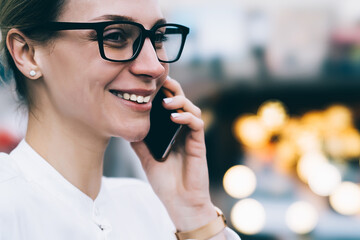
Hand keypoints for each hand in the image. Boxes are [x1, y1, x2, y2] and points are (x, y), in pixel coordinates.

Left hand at [131, 76, 219, 231]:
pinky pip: (197, 123)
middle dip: (172, 90)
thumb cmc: (164, 181)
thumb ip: (139, 142)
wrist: (179, 201)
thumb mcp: (146, 158)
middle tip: (160, 83)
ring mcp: (191, 136)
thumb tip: (124, 126)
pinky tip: (174, 117)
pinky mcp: (198, 143)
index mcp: (170, 132)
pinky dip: (187, 117)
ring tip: (165, 102)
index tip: (148, 84)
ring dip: (179, 101)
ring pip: (191, 108)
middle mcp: (181, 130)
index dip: (161, 93)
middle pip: (180, 102)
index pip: (167, 106)